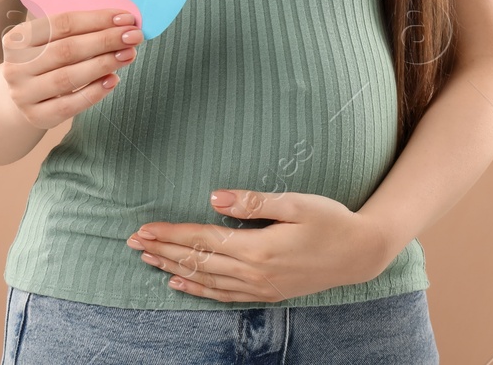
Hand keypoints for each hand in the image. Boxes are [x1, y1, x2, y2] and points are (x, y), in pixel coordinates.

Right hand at [0, 9, 141, 129]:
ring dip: (103, 64)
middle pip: (66, 50)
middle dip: (105, 40)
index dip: (96, 20)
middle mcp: (15, 66)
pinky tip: (113, 80)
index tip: (125, 18)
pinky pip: (70, 105)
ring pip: (68, 77)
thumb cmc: (45, 60)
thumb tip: (121, 23)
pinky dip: (94, 92)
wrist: (23, 96)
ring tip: (128, 54)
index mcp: (17, 38)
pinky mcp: (36, 116)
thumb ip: (78, 31)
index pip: (61, 24)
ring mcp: (23, 93)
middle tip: (133, 36)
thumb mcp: (50, 41)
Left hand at [126, 190, 394, 302]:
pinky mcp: (267, 292)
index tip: (144, 228)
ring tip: (147, 259)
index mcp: (258, 248)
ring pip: (205, 280)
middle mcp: (254, 272)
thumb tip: (215, 197)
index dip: (171, 234)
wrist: (360, 254)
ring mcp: (260, 286)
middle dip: (162, 250)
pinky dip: (197, 289)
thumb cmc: (331, 221)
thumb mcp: (296, 203)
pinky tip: (180, 282)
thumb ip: (254, 202)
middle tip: (132, 241)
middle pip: (197, 261)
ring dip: (173, 267)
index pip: (202, 240)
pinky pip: (223, 294)